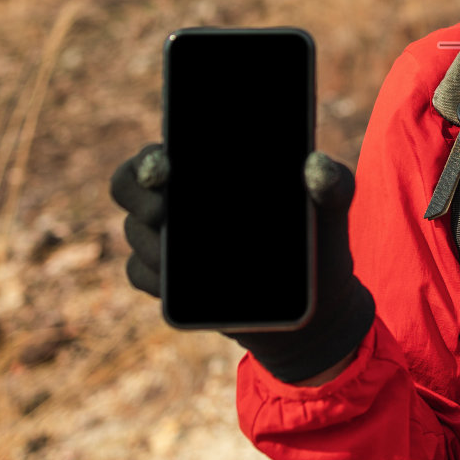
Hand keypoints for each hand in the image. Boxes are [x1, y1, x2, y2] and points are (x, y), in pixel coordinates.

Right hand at [109, 144, 375, 384]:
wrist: (314, 308)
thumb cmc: (319, 243)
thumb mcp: (332, 211)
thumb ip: (333, 182)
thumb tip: (315, 164)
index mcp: (209, 169)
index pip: (158, 151)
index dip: (149, 157)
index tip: (163, 166)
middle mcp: (179, 198)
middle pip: (127, 185)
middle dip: (140, 199)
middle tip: (166, 213)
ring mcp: (167, 239)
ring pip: (134, 233)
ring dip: (155, 244)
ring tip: (194, 258)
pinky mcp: (166, 281)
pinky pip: (138, 275)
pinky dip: (154, 280)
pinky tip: (180, 285)